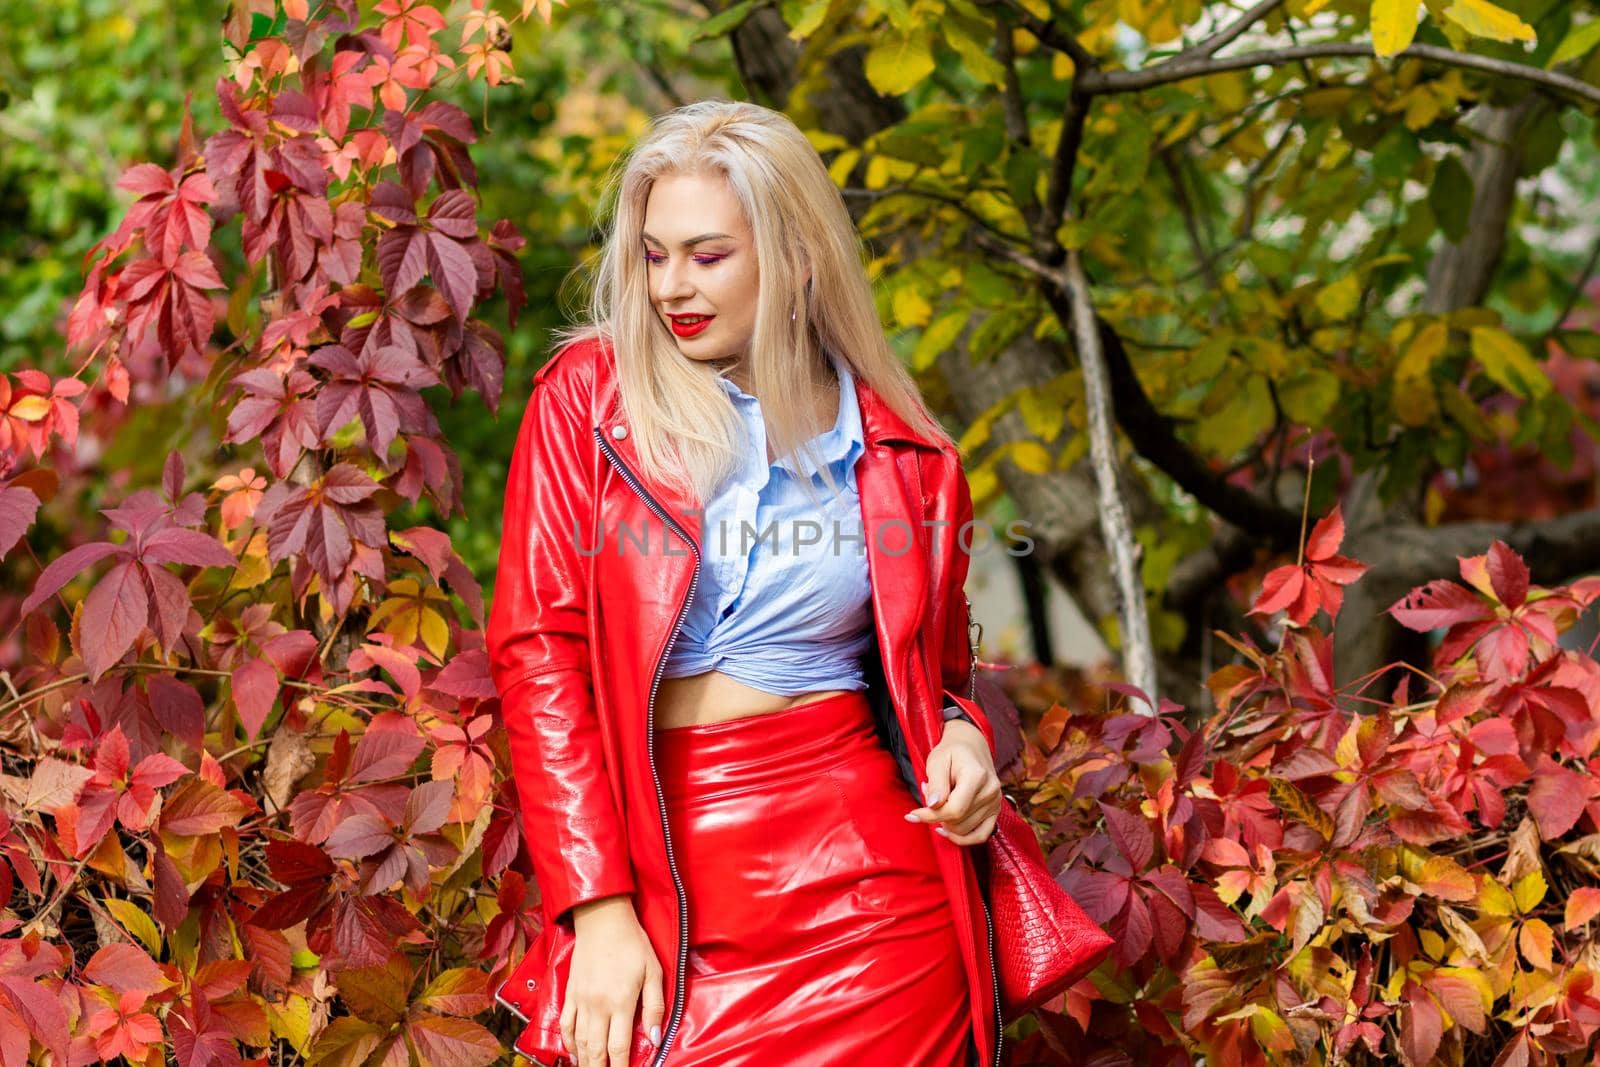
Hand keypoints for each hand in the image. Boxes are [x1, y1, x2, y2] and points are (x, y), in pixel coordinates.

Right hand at [564, 896, 664, 1066]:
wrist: (602, 918)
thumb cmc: (632, 943)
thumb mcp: (654, 971)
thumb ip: (655, 1007)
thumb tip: (655, 1037)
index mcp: (620, 1002)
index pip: (619, 1048)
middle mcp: (598, 1006)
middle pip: (596, 1050)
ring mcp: (581, 1000)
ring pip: (579, 1042)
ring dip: (585, 1061)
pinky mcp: (570, 992)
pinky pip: (566, 1024)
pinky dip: (569, 1043)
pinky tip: (575, 1053)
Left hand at [904, 718, 1001, 845]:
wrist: (971, 746)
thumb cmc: (952, 752)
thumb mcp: (937, 761)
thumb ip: (936, 784)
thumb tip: (933, 806)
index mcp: (977, 776)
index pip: (954, 809)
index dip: (930, 816)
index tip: (913, 814)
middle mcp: (990, 791)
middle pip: (959, 822)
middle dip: (936, 816)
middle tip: (928, 799)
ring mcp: (995, 803)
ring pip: (965, 830)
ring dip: (946, 823)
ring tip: (938, 804)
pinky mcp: (995, 811)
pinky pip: (981, 835)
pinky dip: (963, 838)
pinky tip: (947, 831)